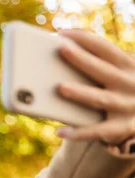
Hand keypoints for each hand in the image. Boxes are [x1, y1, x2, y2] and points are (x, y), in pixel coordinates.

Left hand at [54, 29, 134, 146]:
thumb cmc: (123, 90)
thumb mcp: (120, 74)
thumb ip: (99, 67)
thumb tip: (60, 61)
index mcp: (129, 65)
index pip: (105, 48)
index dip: (85, 39)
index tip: (61, 34)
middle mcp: (130, 83)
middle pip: (102, 70)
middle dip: (81, 59)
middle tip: (61, 49)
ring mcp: (128, 105)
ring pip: (100, 99)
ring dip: (80, 93)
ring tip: (60, 87)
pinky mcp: (123, 127)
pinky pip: (98, 131)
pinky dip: (79, 132)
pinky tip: (60, 132)